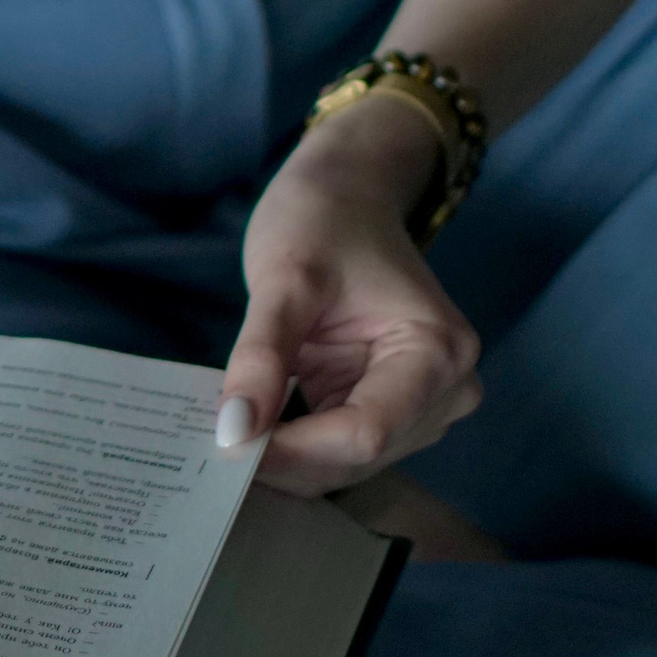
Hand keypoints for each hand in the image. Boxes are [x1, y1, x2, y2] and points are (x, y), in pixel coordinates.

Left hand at [216, 95, 481, 492]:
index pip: (365, 433)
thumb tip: (234, 432)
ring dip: (285, 457)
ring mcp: (421, 405)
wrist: (347, 193)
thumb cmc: (325, 219)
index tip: (227, 448)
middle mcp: (446, 389)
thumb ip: (261, 355)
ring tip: (224, 439)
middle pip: (357, 456)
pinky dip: (292, 444)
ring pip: (346, 463)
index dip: (295, 451)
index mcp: (438, 352)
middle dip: (285, 459)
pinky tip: (250, 432)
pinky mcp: (389, 409)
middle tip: (210, 455)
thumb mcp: (285, 278)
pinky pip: (337, 447)